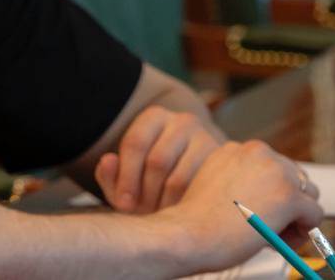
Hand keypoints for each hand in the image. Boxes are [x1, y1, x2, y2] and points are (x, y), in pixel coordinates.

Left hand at [94, 104, 219, 212]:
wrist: (196, 185)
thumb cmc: (150, 182)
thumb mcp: (125, 180)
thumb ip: (109, 174)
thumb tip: (109, 161)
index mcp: (154, 117)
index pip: (135, 143)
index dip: (126, 177)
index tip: (123, 203)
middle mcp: (183, 121)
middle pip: (157, 161)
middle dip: (145, 193)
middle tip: (141, 213)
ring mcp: (208, 140)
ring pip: (178, 180)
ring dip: (163, 204)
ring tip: (157, 218)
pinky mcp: (226, 166)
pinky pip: (201, 194)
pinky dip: (185, 209)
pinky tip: (179, 218)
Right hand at [155, 140, 322, 274]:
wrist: (187, 233)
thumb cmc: (197, 218)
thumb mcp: (217, 183)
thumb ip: (243, 179)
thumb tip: (269, 193)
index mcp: (239, 148)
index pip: (275, 168)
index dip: (270, 194)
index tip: (257, 211)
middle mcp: (259, 152)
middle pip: (296, 178)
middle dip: (287, 203)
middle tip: (266, 225)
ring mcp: (276, 172)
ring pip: (308, 195)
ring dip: (295, 217)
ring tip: (271, 233)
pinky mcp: (289, 196)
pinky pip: (314, 216)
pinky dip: (302, 232)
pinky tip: (276, 239)